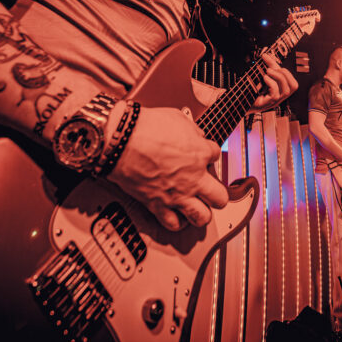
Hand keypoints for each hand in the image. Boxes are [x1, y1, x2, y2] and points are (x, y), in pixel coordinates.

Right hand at [108, 106, 227, 230]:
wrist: (121, 141)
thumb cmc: (145, 127)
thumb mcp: (177, 118)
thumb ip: (191, 130)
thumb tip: (195, 135)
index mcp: (199, 154)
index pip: (216, 156)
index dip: (209, 154)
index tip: (203, 155)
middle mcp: (193, 178)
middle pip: (220, 196)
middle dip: (218, 193)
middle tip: (211, 190)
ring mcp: (177, 194)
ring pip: (202, 217)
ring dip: (202, 213)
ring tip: (198, 208)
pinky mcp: (157, 205)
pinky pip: (173, 223)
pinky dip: (176, 221)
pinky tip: (177, 216)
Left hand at [250, 53, 298, 111]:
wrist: (240, 102)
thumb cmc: (251, 90)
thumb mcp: (262, 77)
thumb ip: (266, 68)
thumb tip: (265, 55)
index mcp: (280, 91)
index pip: (293, 83)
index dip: (287, 72)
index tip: (274, 64)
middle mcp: (280, 98)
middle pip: (294, 86)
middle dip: (285, 73)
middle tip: (271, 68)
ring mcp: (274, 102)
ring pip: (286, 90)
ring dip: (279, 77)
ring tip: (268, 71)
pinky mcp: (267, 103)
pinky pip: (275, 94)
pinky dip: (271, 83)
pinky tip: (264, 78)